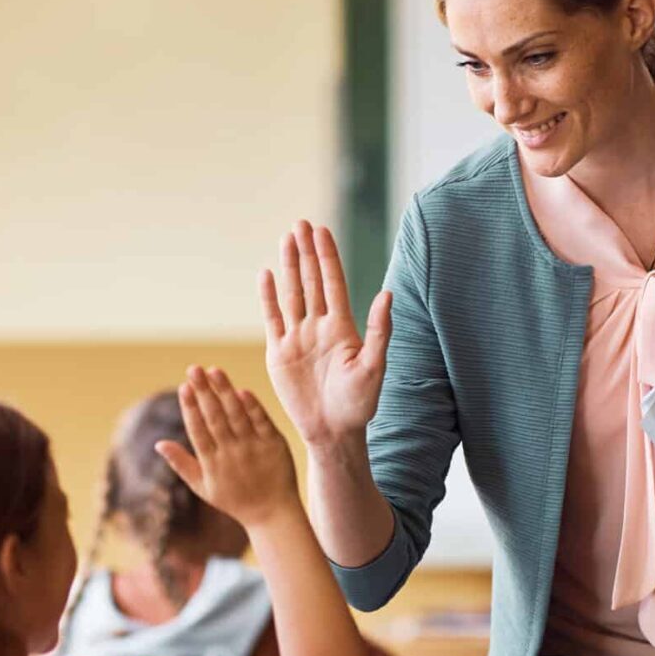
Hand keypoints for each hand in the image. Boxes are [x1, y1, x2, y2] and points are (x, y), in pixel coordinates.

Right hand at [154, 366, 299, 529]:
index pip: (198, 430)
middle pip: (215, 418)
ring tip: (214, 370)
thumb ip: (181, 463)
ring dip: (225, 391)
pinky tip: (241, 390)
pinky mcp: (274, 445)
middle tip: (194, 368)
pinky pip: (262, 422)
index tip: (184, 386)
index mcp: (212, 463)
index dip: (190, 408)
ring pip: (237, 415)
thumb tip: (158, 443)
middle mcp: (232, 454)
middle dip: (203, 391)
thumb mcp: (203, 487)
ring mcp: (253, 448)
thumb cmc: (234, 500)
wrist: (272, 514)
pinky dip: (252, 406)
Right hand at [261, 221, 390, 448]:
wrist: (333, 432)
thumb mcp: (375, 367)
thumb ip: (379, 330)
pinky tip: (267, 275)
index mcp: (343, 328)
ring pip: (292, 294)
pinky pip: (272, 319)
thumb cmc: (360, 404)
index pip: (333, 283)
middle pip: (311, 281)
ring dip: (289, 267)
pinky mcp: (279, 353)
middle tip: (300, 224)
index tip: (321, 230)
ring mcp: (298, 338)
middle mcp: (319, 327)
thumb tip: (387, 294)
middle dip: (306, 252)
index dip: (327, 256)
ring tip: (286, 239)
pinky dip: (269, 297)